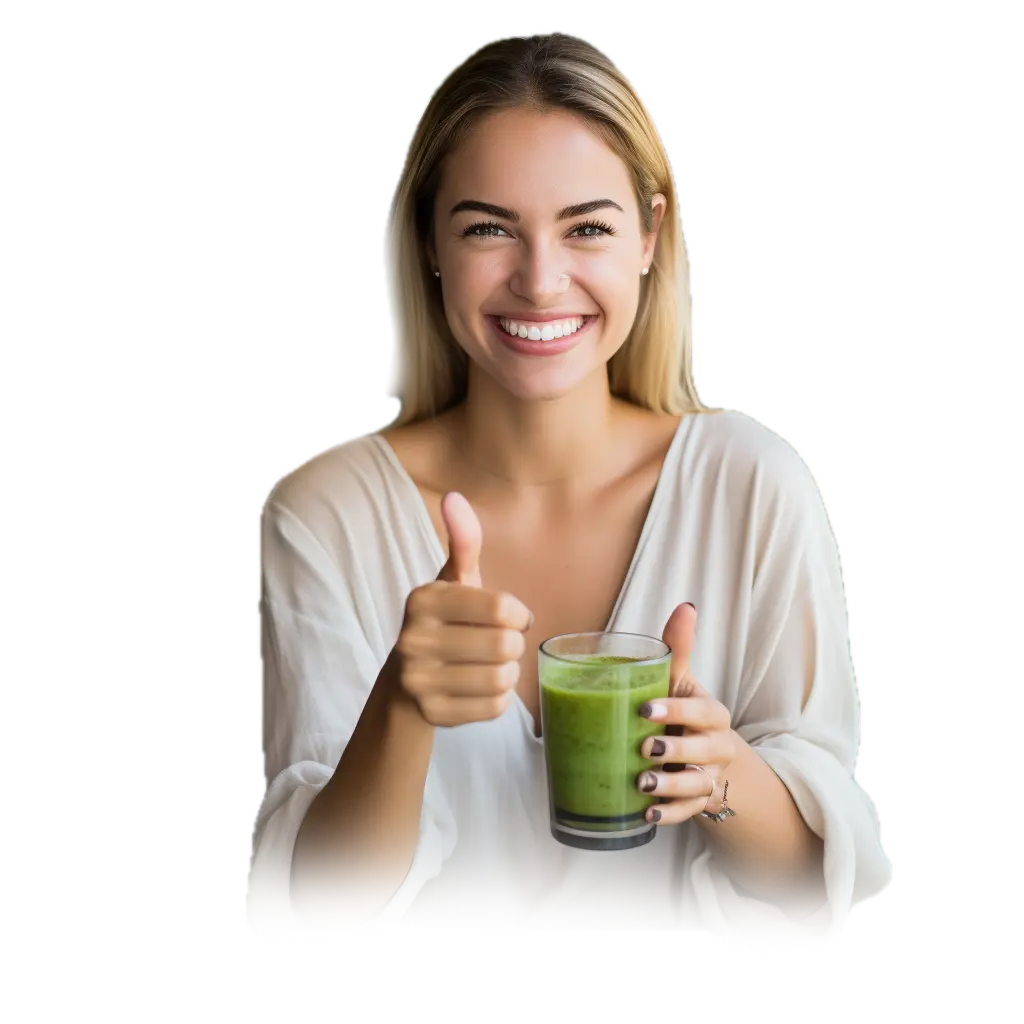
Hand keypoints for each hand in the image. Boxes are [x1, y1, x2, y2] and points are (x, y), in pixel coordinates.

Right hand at [395, 492, 532, 727]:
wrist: (406, 681)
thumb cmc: (445, 622)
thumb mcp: (454, 581)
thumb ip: (463, 542)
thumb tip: (455, 497)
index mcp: (422, 600)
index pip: (501, 609)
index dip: (518, 615)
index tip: (510, 617)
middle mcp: (412, 639)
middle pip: (506, 646)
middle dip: (514, 645)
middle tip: (499, 644)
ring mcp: (418, 681)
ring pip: (502, 679)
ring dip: (508, 672)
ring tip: (491, 664)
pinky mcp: (431, 715)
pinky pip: (493, 708)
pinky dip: (498, 699)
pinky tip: (479, 688)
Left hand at [636, 603, 738, 824]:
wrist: (708, 756)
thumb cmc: (685, 710)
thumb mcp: (681, 681)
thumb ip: (679, 648)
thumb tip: (685, 607)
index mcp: (712, 713)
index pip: (700, 711)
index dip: (675, 710)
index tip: (644, 708)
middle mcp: (717, 746)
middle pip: (702, 750)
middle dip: (673, 750)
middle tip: (643, 749)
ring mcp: (710, 775)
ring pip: (695, 784)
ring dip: (669, 785)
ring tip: (642, 784)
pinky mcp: (699, 801)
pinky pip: (687, 812)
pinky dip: (668, 814)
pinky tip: (646, 814)